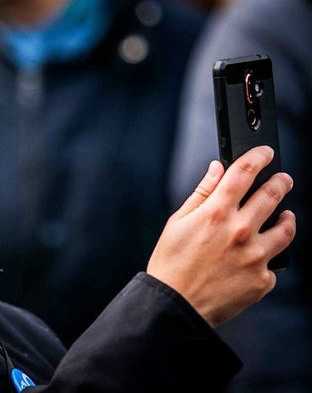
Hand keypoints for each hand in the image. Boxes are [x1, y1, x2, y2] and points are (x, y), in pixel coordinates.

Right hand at [147, 146, 294, 326]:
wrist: (176, 305)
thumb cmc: (171, 264)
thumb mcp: (177, 222)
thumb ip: (201, 193)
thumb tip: (217, 169)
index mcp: (216, 212)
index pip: (244, 172)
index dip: (258, 156)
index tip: (264, 152)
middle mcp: (240, 231)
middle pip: (272, 194)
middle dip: (281, 181)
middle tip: (283, 179)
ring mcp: (255, 256)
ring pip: (286, 228)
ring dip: (287, 216)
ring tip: (285, 215)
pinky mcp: (262, 280)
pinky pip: (274, 263)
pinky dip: (267, 257)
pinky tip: (257, 257)